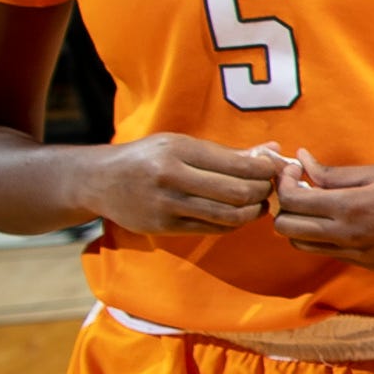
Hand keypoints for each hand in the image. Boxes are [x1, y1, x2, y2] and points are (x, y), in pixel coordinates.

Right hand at [78, 134, 283, 235]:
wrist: (99, 181)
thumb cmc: (148, 157)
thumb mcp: (181, 144)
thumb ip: (227, 151)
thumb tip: (274, 150)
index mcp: (178, 150)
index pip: (238, 165)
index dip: (266, 170)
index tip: (274, 170)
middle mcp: (171, 177)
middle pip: (238, 192)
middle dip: (264, 191)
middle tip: (270, 188)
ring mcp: (166, 205)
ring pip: (229, 216)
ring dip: (254, 211)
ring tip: (259, 203)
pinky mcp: (163, 227)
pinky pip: (212, 229)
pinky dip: (233, 223)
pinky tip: (238, 214)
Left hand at [273, 150, 373, 267]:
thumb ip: (336, 174)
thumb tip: (304, 162)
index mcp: (350, 207)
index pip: (292, 201)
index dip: (284, 183)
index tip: (293, 171)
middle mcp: (349, 236)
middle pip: (288, 229)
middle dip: (287, 207)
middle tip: (301, 189)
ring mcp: (359, 255)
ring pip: (305, 246)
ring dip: (303, 225)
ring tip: (319, 207)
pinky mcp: (371, 265)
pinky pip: (333, 253)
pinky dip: (327, 237)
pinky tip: (345, 221)